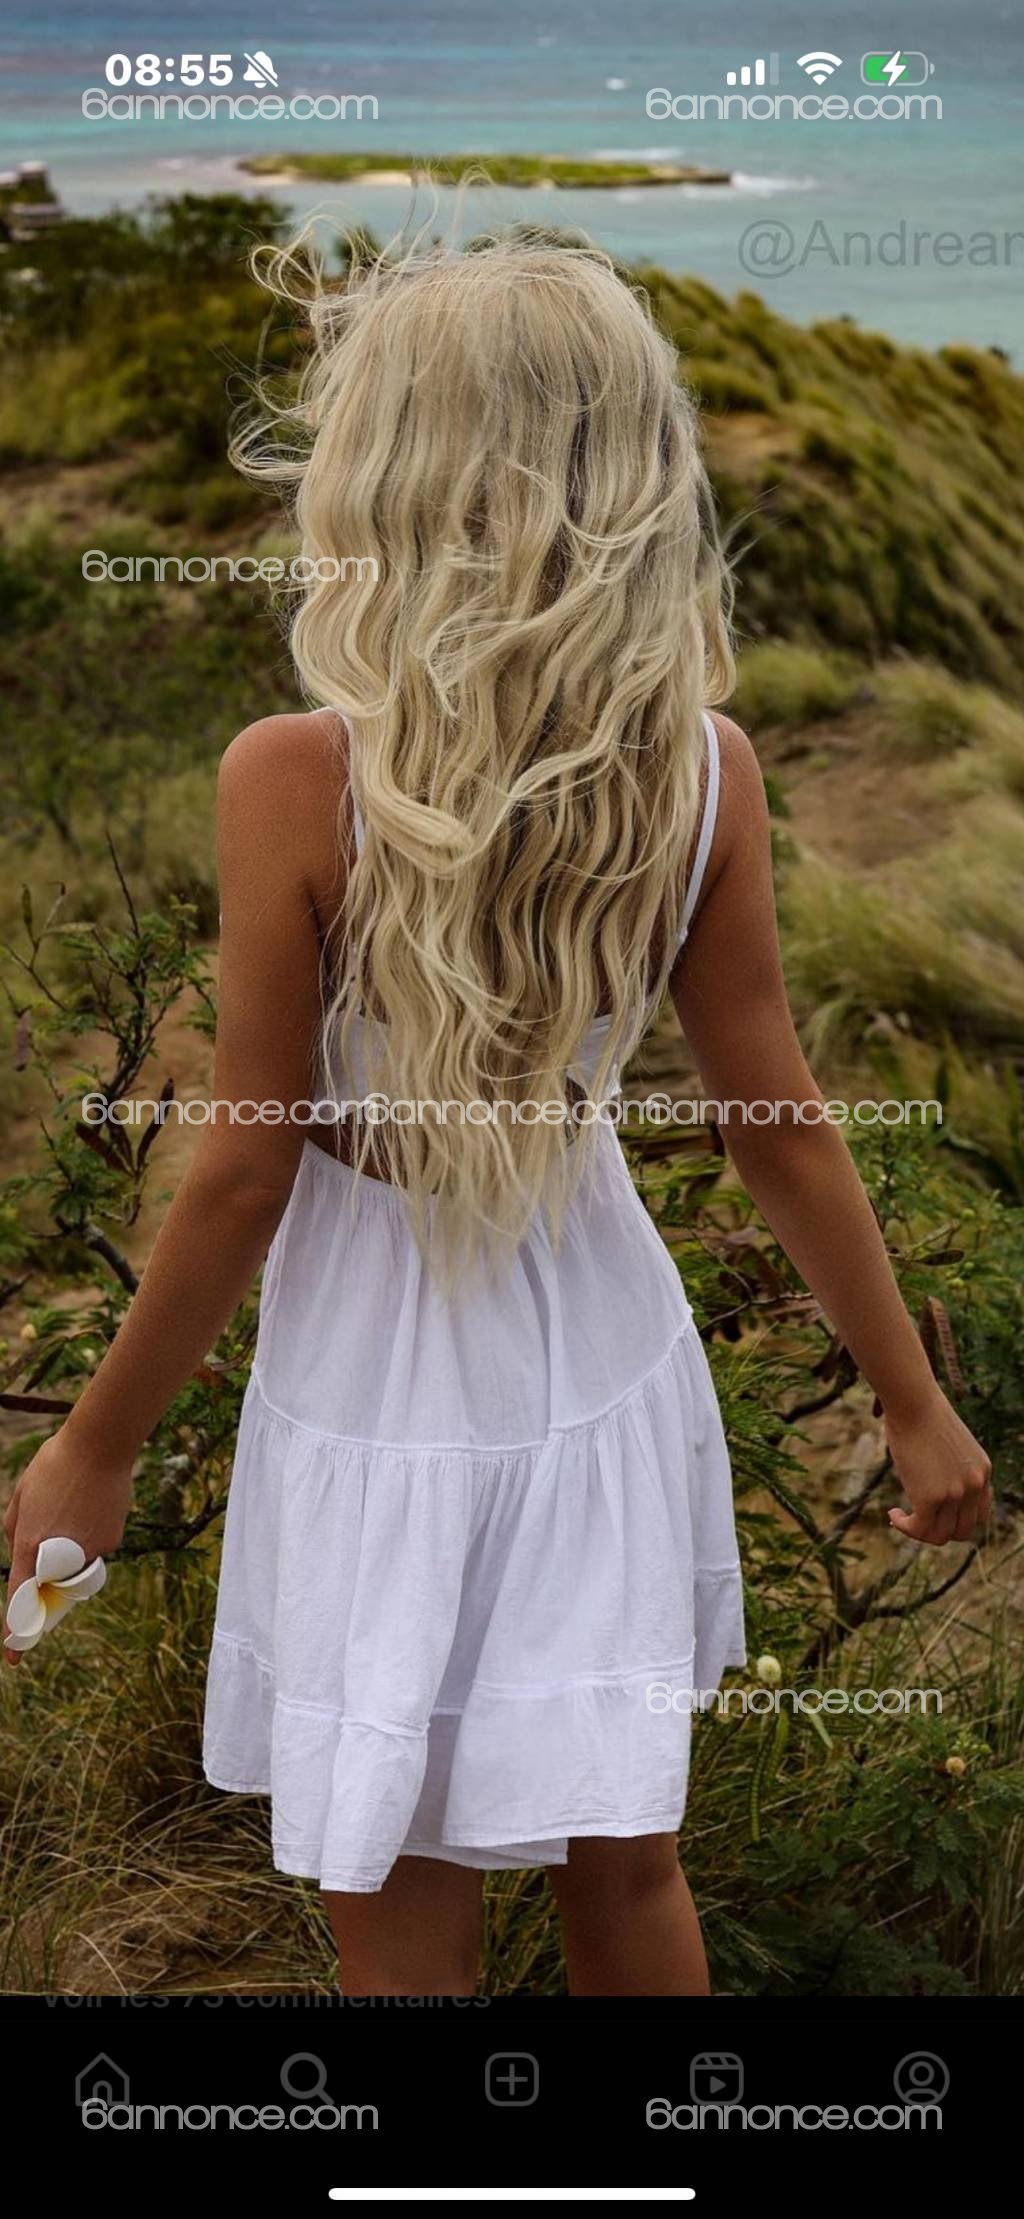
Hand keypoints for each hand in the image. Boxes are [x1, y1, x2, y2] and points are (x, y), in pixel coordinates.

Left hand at [3, 1429, 131, 1662]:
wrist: (100, 1445)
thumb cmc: (54, 1465)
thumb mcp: (22, 1495)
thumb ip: (15, 1529)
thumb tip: (22, 1551)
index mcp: (29, 1544)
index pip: (20, 1598)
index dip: (16, 1630)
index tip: (13, 1656)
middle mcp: (60, 1555)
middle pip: (51, 1585)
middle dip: (50, 1573)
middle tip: (54, 1536)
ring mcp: (89, 1550)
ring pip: (76, 1566)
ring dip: (72, 1549)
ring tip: (74, 1505)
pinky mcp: (111, 1541)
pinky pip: (97, 1549)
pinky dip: (92, 1534)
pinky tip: (92, 1503)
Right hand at [885, 1389, 991, 1545]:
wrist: (913, 1401)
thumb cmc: (921, 1411)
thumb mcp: (946, 1441)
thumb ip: (947, 1463)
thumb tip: (930, 1477)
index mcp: (983, 1471)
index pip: (979, 1515)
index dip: (956, 1520)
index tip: (934, 1513)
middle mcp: (975, 1485)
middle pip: (963, 1531)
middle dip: (938, 1530)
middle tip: (915, 1519)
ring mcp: (955, 1493)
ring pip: (940, 1535)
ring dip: (918, 1531)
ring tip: (899, 1516)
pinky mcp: (931, 1497)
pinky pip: (920, 1528)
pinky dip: (905, 1526)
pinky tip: (892, 1513)